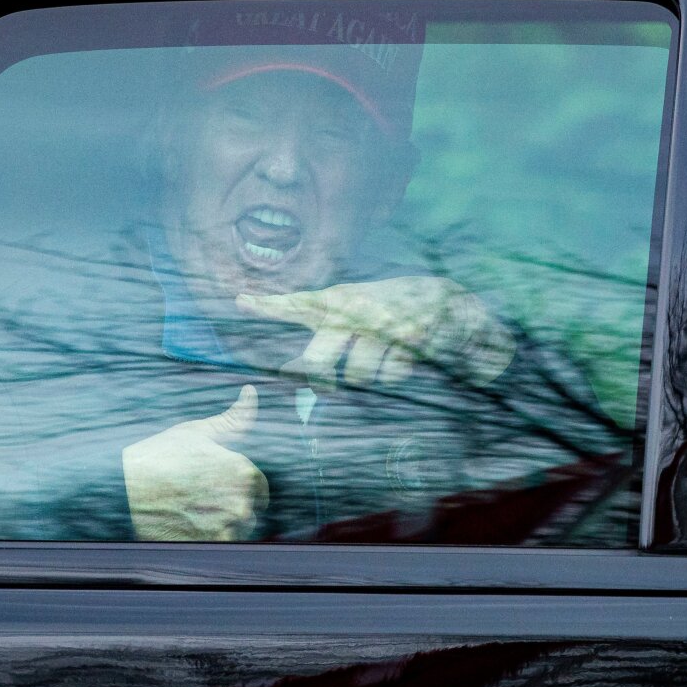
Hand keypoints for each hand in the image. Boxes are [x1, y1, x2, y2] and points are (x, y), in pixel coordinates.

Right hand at [123, 385, 269, 541]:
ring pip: (235, 530)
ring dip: (220, 525)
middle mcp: (241, 500)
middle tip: (196, 499)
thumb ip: (233, 417)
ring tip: (189, 514)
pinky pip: (221, 546)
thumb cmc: (158, 457)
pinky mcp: (211, 548)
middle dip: (228, 505)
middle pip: (246, 509)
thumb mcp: (196, 432)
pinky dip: (208, 540)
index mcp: (242, 470)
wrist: (122, 491)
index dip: (237, 484)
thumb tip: (251, 391)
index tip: (216, 486)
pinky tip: (186, 529)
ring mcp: (227, 527)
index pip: (257, 484)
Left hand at [236, 276, 514, 391]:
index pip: (297, 303)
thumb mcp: (354, 306)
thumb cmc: (388, 307)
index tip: (242, 300)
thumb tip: (302, 371)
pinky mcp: (408, 337)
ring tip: (382, 357)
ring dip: (367, 377)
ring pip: (357, 377)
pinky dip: (395, 373)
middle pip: (318, 361)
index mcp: (337, 300)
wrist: (444, 297)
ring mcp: (380, 323)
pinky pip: (391, 375)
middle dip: (319, 382)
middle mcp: (354, 308)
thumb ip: (325, 327)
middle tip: (326, 388)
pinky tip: (404, 355)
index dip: (269, 305)